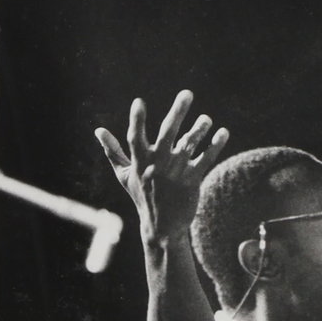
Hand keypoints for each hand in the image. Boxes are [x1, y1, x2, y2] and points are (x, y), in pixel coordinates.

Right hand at [95, 91, 229, 241]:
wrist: (162, 226)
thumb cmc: (142, 196)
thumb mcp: (124, 175)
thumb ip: (112, 151)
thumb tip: (98, 130)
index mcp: (141, 161)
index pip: (136, 137)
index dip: (137, 120)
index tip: (138, 102)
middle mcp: (159, 164)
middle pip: (169, 133)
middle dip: (178, 112)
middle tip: (187, 93)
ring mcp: (176, 172)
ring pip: (190, 144)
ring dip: (199, 129)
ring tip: (207, 119)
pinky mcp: (192, 180)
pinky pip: (206, 159)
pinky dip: (216, 146)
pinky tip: (223, 133)